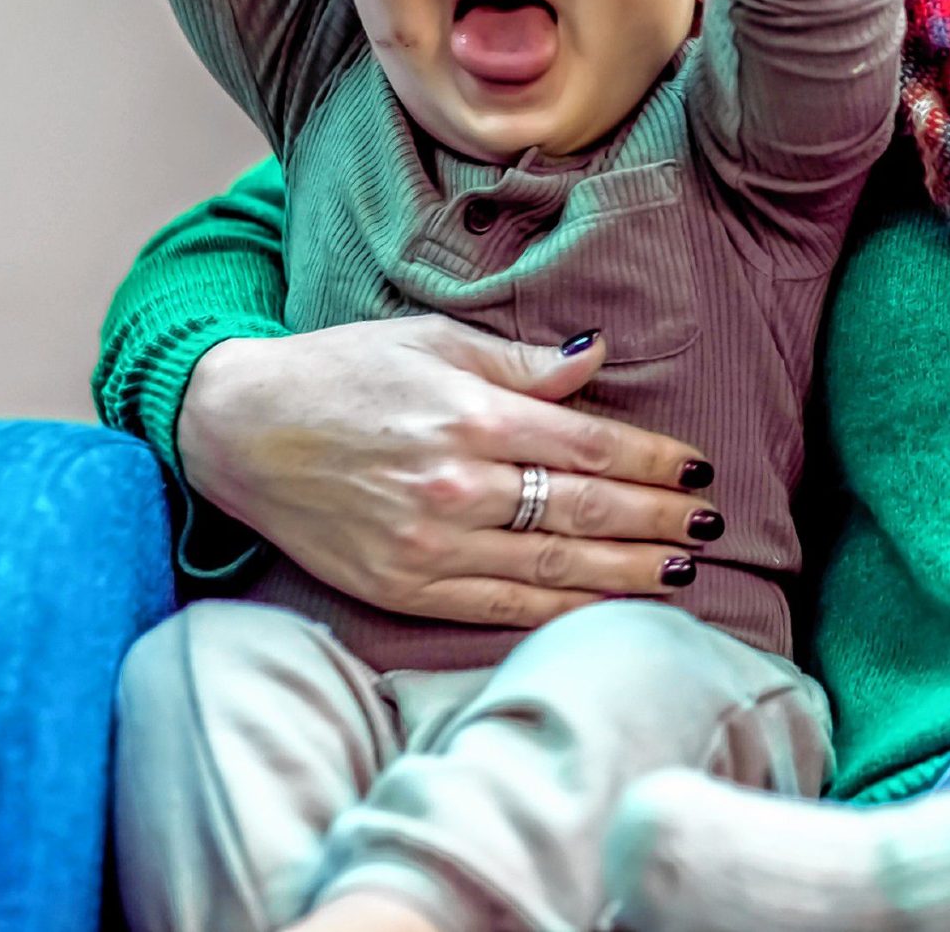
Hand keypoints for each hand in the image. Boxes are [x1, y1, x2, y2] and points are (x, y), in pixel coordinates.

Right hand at [175, 315, 722, 627]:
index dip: (653, 462)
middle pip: (583, 511)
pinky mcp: (401, 588)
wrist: (240, 429)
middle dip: (657, 521)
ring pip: (551, 566)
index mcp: (469, 417)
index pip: (589, 448)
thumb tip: (599, 360)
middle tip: (710, 526)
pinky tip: (605, 606)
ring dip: (626, 572)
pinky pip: (499, 606)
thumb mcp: (434, 341)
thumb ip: (522, 363)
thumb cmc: (343, 372)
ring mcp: (427, 546)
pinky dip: (561, 609)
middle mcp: (454, 487)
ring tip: (681, 571)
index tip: (699, 469)